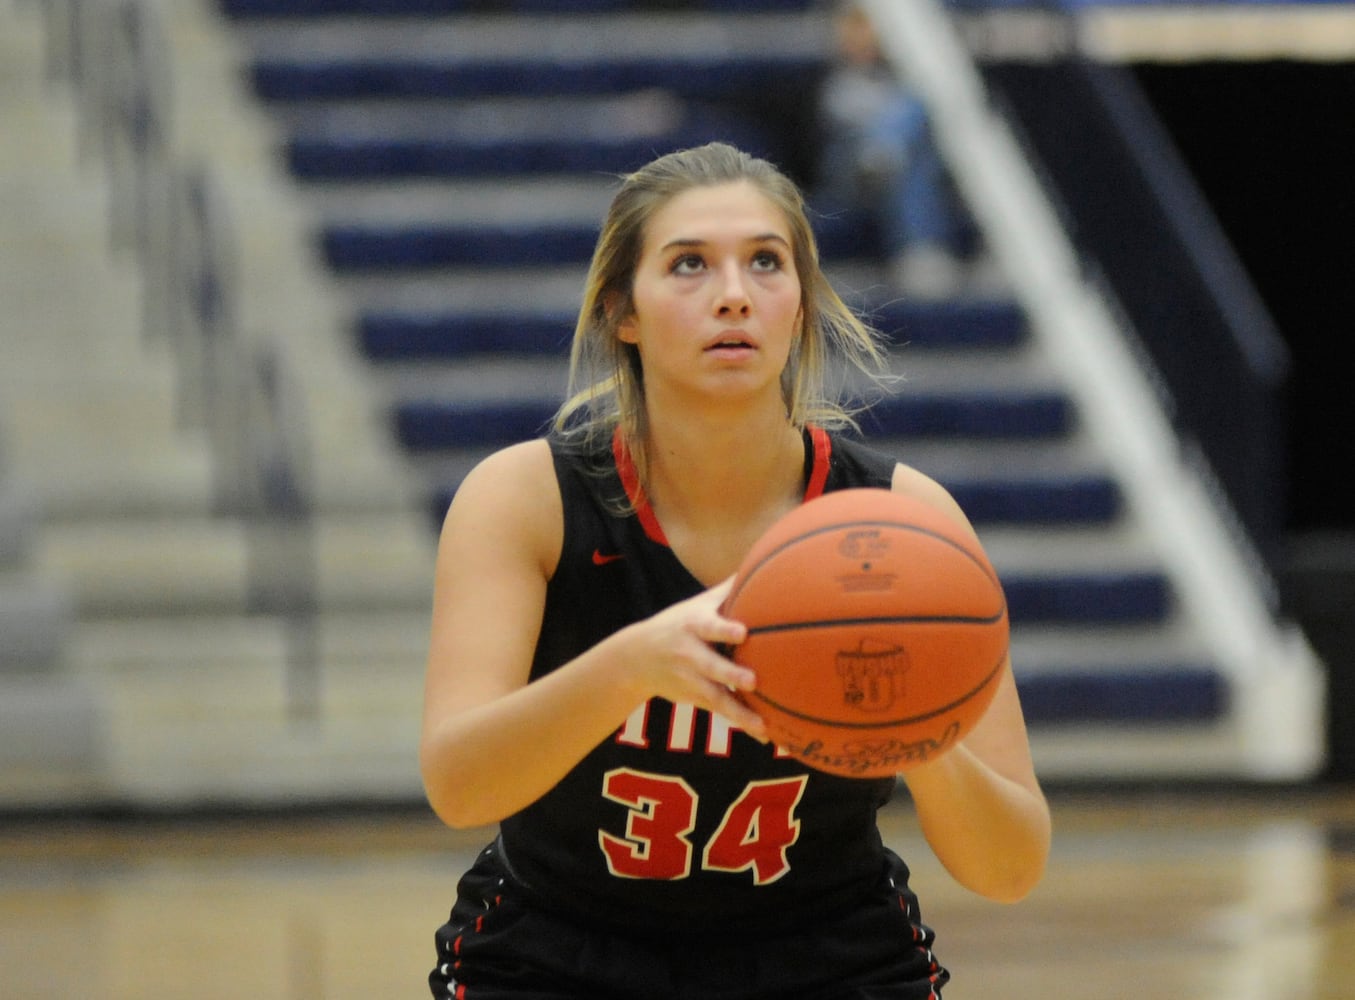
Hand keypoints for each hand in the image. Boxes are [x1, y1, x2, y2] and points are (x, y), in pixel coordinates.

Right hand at [610, 577, 767, 742]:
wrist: (636, 659)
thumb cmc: (679, 623)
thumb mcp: (695, 604)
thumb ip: (726, 588)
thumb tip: (761, 559)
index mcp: (693, 627)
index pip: (709, 627)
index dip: (724, 629)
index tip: (742, 632)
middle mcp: (691, 655)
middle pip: (711, 666)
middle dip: (730, 674)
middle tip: (751, 680)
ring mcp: (692, 680)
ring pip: (717, 698)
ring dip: (739, 712)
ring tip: (762, 723)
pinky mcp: (697, 699)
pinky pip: (722, 712)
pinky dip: (743, 723)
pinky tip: (766, 734)